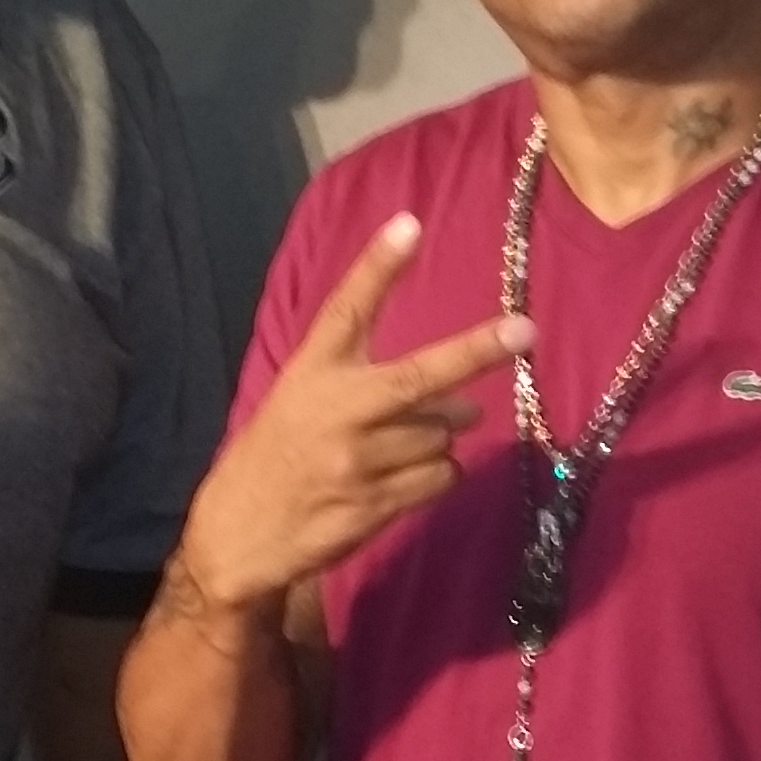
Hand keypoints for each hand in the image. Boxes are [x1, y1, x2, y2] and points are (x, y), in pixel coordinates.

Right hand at [174, 215, 530, 609]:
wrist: (236, 536)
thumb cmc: (277, 455)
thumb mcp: (300, 399)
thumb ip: (369, 385)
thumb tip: (465, 400)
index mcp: (311, 373)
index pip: (347, 309)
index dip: (378, 266)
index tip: (409, 224)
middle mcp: (336, 411)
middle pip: (419, 376)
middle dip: (476, 351)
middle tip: (524, 331)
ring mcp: (356, 462)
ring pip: (440, 436)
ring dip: (440, 437)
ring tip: (400, 447)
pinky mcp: (374, 505)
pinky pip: (440, 477)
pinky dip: (438, 474)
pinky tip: (403, 479)